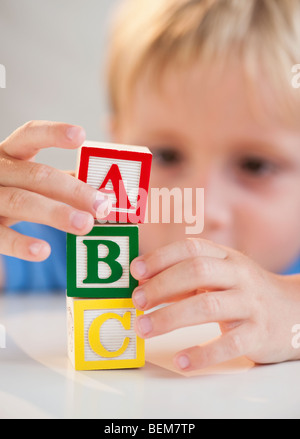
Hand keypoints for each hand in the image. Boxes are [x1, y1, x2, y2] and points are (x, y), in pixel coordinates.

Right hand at [0, 121, 110, 260]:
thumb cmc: (13, 192)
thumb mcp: (29, 181)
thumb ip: (62, 181)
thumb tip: (105, 192)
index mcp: (11, 154)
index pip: (29, 135)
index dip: (52, 134)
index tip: (80, 135)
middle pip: (36, 175)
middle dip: (73, 190)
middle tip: (103, 205)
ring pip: (20, 202)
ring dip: (56, 213)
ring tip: (85, 225)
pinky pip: (0, 236)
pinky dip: (21, 244)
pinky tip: (43, 251)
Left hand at [131, 239, 299, 370]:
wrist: (293, 311)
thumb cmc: (244, 292)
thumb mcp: (219, 277)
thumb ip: (185, 281)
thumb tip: (144, 286)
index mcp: (226, 257)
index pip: (191, 248)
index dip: (161, 257)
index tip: (136, 271)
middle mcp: (239, 275)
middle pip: (197, 272)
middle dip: (162, 286)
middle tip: (137, 301)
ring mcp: (250, 303)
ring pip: (209, 306)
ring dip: (170, 317)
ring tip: (144, 328)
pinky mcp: (259, 333)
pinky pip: (230, 344)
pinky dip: (203, 353)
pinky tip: (182, 360)